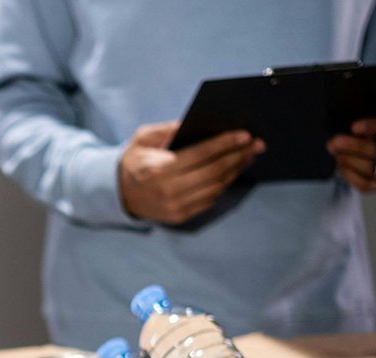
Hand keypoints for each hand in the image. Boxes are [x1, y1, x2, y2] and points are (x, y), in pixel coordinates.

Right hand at [118, 121, 263, 224]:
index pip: (200, 155)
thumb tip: (200, 123)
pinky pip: (210, 199)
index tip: (244, 134)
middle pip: (214, 172)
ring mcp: (175, 207)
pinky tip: (233, 171)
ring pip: (216, 187)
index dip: (224, 144)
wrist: (119, 193)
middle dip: (238, 156)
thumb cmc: (135, 160)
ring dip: (235, 171)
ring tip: (248, 156)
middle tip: (256, 144)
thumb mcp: (144, 138)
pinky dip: (224, 184)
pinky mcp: (181, 216)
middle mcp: (168, 191)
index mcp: (158, 170)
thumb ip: (169, 129)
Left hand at [328, 108, 375, 192]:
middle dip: (356, 147)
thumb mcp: (373, 115)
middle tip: (334, 142)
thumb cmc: (374, 126)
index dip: (374, 126)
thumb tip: (342, 129)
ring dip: (349, 161)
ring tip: (335, 152)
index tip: (354, 126)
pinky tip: (340, 164)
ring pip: (374, 170)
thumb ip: (364, 120)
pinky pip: (365, 185)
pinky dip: (349, 175)